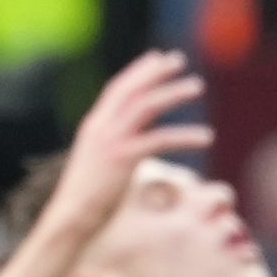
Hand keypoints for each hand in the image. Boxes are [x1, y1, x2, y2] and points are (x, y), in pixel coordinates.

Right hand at [22, 49, 206, 256]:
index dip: (138, 72)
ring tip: (197, 86)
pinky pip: (159, 139)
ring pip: (145, 106)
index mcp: (94, 127)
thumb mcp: (99, 165)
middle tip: (179, 60)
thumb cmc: (87, 198)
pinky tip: (205, 136)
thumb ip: (116, 149)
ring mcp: (110, 141)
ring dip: (172, 93)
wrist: (71, 218)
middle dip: (155, 72)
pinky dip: (184, 135)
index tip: (158, 58)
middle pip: (131, 90)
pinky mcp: (123, 158)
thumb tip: (135, 149)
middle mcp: (100, 128)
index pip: (117, 89)